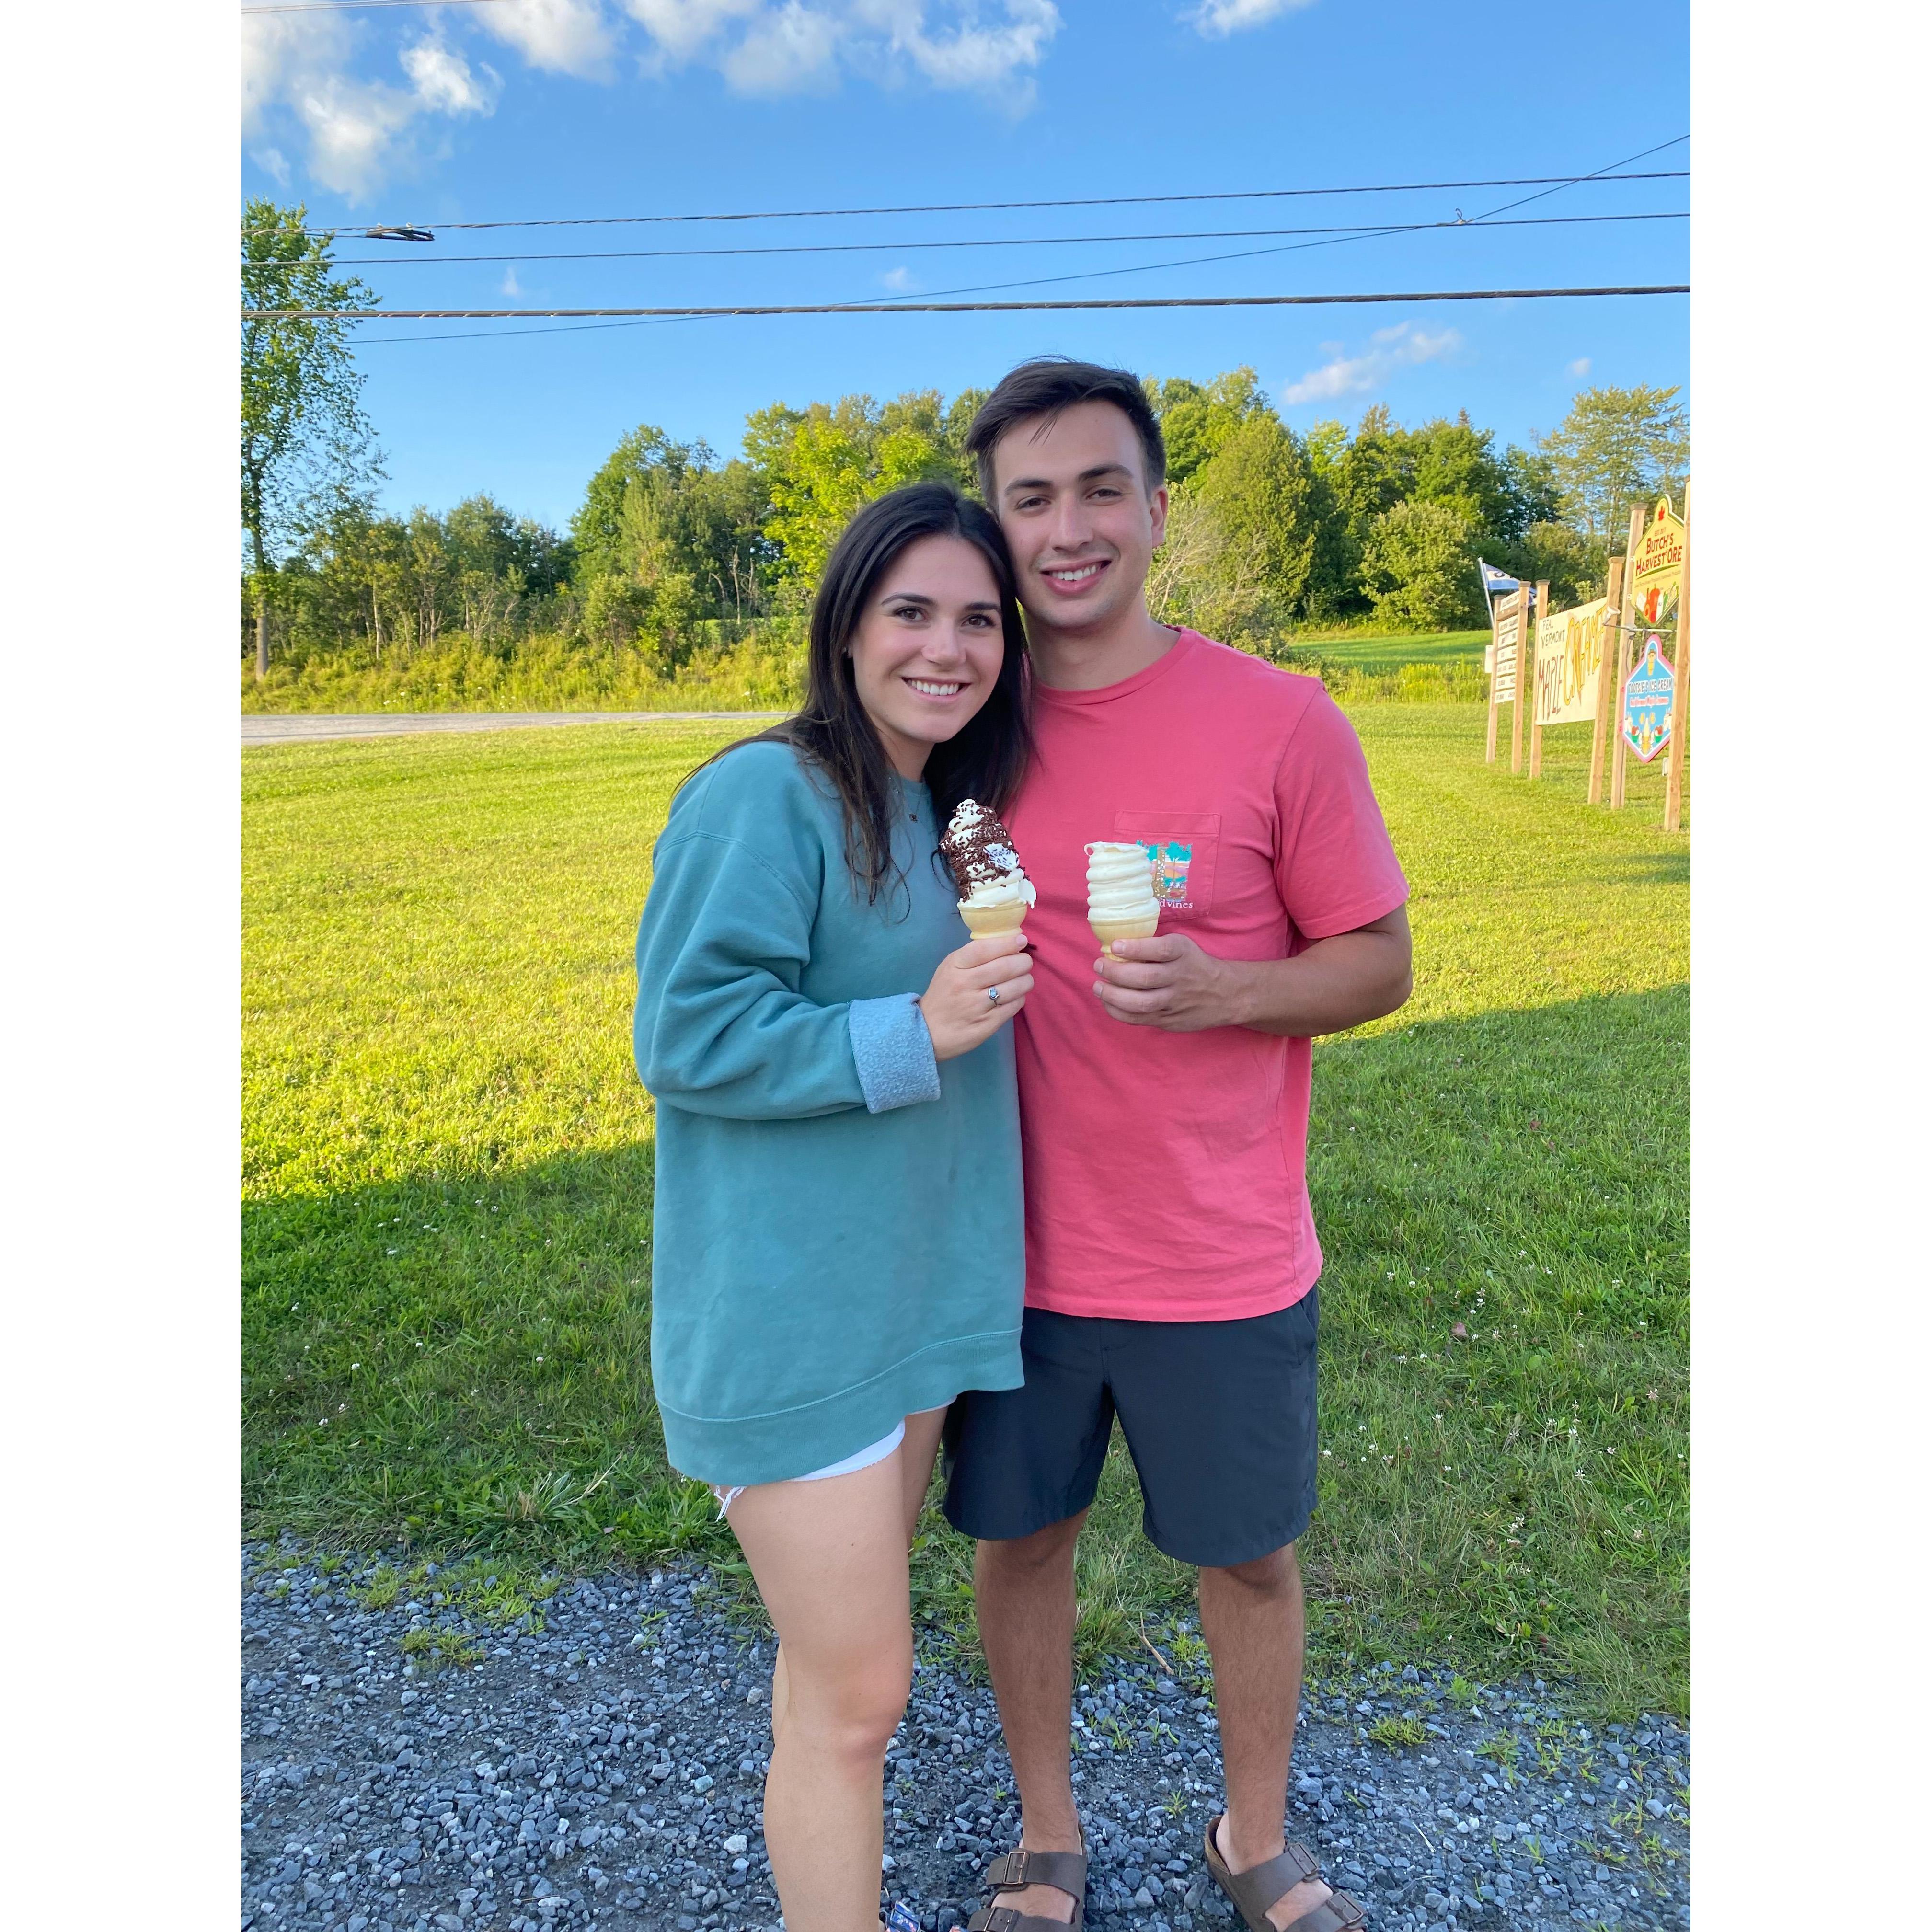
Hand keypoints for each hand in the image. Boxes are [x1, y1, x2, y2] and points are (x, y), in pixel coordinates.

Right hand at [920, 931, 1033, 1060]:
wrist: (928, 1031)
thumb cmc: (943, 994)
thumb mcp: (950, 968)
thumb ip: (974, 955)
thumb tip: (1008, 942)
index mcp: (955, 966)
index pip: (985, 949)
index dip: (1007, 943)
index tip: (1021, 941)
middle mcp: (965, 984)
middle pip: (1005, 967)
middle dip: (1023, 962)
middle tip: (1025, 962)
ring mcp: (977, 1006)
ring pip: (1014, 987)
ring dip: (1026, 980)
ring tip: (1024, 979)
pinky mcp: (987, 1024)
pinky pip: (1014, 1006)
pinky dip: (1020, 998)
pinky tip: (1015, 996)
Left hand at [1092, 931, 1244, 1031]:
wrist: (1226, 994)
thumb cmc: (1194, 965)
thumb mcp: (1183, 947)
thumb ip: (1155, 947)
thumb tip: (1115, 945)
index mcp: (1184, 954)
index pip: (1160, 950)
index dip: (1135, 948)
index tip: (1115, 946)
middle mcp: (1180, 977)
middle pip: (1145, 978)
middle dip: (1115, 972)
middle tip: (1099, 965)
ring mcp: (1175, 1002)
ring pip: (1140, 1003)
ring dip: (1113, 995)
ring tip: (1098, 987)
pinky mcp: (1170, 1021)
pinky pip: (1139, 1019)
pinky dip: (1118, 1012)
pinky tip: (1108, 1003)